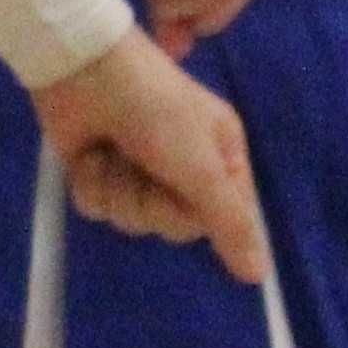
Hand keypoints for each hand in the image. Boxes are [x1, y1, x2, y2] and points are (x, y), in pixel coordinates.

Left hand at [27, 31, 269, 281]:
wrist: (87, 71)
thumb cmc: (157, 111)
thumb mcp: (201, 166)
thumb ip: (230, 222)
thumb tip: (260, 277)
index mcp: (222, 156)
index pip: (223, 218)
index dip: (198, 212)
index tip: (185, 191)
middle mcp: (186, 166)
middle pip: (172, 224)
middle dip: (150, 201)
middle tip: (147, 165)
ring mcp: (141, 171)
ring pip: (132, 220)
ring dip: (117, 190)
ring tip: (114, 153)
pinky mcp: (101, 172)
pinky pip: (98, 208)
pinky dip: (90, 184)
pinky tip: (90, 154)